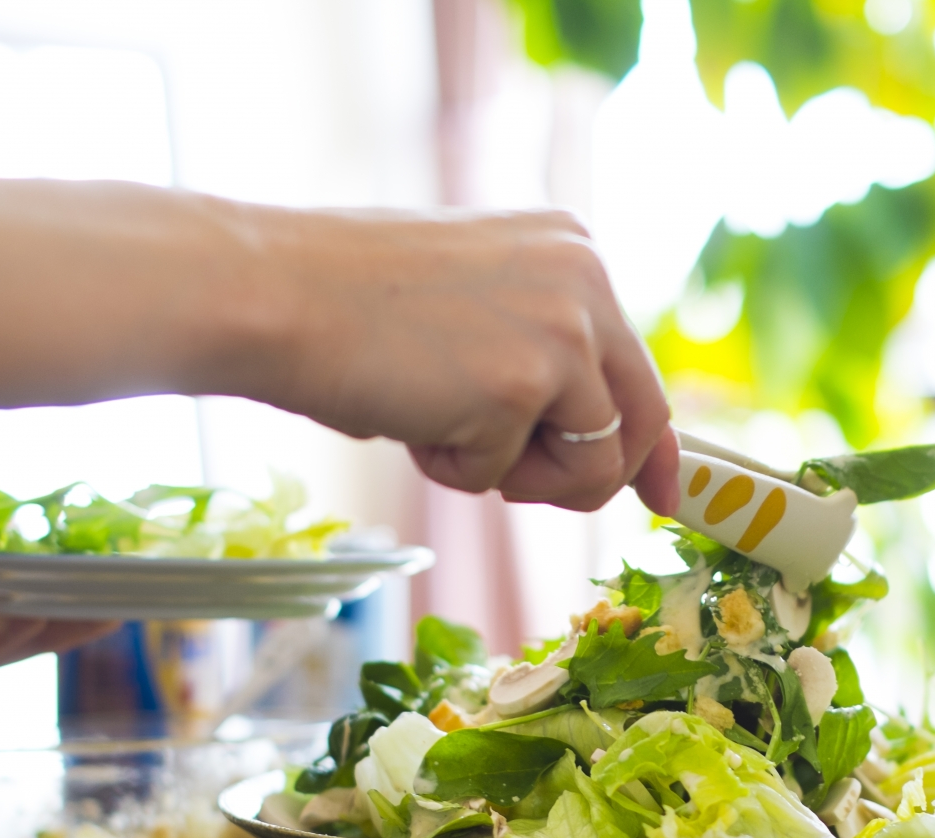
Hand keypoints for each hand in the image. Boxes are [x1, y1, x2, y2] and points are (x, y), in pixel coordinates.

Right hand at [248, 209, 679, 514]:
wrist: (271, 294)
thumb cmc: (346, 304)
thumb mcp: (472, 307)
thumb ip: (536, 349)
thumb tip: (586, 432)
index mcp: (573, 249)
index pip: (638, 364)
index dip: (651, 443)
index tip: (662, 492)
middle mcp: (588, 279)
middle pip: (641, 419)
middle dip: (594, 477)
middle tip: (530, 490)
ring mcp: (564, 330)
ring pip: (592, 463)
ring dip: (515, 475)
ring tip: (440, 426)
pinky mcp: (528, 383)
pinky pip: (514, 476)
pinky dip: (459, 470)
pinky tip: (411, 416)